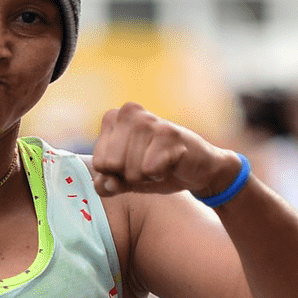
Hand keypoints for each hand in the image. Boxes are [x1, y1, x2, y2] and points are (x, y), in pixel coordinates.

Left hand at [91, 102, 238, 197]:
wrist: (199, 169)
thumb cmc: (156, 170)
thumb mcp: (124, 180)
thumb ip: (106, 184)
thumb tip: (106, 183)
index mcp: (112, 118)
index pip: (99, 163)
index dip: (116, 173)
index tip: (133, 164)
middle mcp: (128, 112)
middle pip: (112, 165)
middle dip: (130, 175)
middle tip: (148, 165)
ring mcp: (149, 120)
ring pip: (131, 169)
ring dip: (146, 176)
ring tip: (159, 164)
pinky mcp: (169, 133)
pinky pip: (149, 169)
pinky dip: (160, 174)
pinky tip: (170, 164)